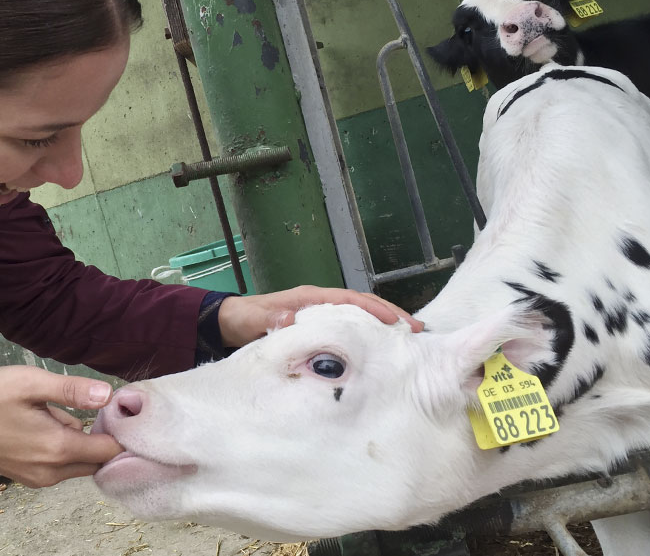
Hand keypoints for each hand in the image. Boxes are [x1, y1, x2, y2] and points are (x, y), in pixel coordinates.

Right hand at [0, 366, 124, 486]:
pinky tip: (41, 423)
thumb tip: (109, 395)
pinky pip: (60, 465)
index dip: (119, 430)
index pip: (111, 451)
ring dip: (78, 440)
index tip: (115, 408)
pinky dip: (61, 447)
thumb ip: (72, 390)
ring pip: (79, 463)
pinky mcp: (28, 478)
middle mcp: (52, 472)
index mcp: (58, 449)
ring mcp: (39, 479)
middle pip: (98, 460)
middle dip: (100, 436)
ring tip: (52, 410)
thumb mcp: (30, 383)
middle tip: (84, 403)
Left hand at [216, 285, 422, 346]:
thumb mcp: (257, 319)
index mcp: (311, 298)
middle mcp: (321, 302)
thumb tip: (291, 318)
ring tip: (410, 341)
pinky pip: (351, 329)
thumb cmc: (247, 318)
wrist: (232, 322)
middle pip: (364, 305)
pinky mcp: (321, 328)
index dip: (375, 309)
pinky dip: (369, 335)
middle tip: (418, 332)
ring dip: (384, 327)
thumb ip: (273, 319)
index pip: (352, 299)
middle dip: (391, 316)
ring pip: (361, 317)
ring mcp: (323, 314)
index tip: (397, 322)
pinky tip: (382, 351)